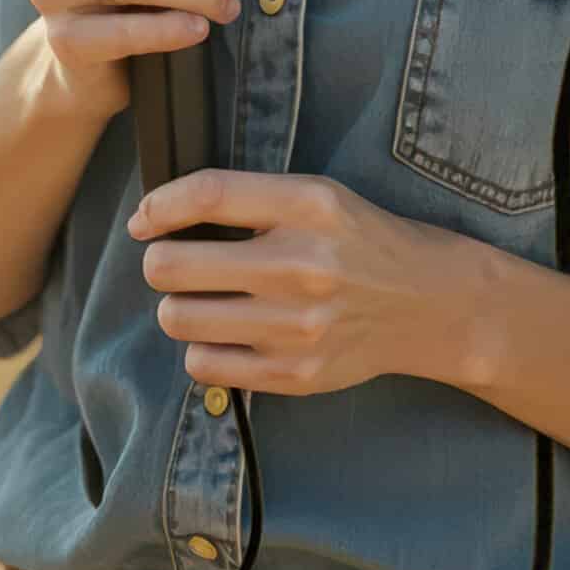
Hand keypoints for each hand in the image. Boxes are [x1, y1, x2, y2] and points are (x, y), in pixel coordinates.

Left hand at [127, 168, 459, 396]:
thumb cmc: (358, 241)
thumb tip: (153, 218)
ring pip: (177, 318)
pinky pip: (202, 364)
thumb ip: (246, 199)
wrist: (426, 303)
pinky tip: (227, 334)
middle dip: (159, 263)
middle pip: (170, 266)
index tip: (143, 221)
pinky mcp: (295, 374)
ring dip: (178, 307)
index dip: (158, 207)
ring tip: (204, 300)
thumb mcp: (316, 196)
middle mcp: (302, 266)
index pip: (206, 195)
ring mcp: (297, 327)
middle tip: (175, 265)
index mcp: (308, 206)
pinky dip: (202, 348)